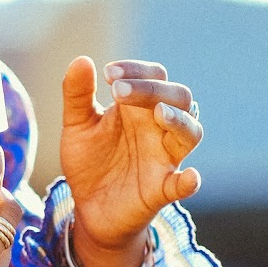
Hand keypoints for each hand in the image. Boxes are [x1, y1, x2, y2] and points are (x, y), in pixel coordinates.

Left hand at [59, 56, 202, 266]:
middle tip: (118, 91)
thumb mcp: (77, 126)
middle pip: (178, 97)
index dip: (136, 70)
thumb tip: (82, 59)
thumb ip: (77, 95)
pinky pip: (183, 184)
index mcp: (139, 108)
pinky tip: (190, 177)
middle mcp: (158, 128)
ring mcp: (163, 158)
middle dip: (152, 89)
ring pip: (190, 132)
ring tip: (158, 113)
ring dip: (179, 120)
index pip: (154, 76)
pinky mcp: (162, 189)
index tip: (109, 73)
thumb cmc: (89, 162)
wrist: (87, 207)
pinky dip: (190, 181)